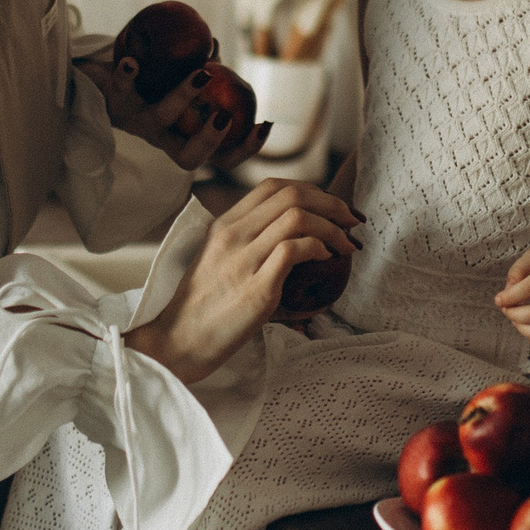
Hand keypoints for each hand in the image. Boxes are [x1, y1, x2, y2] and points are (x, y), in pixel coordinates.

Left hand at [75, 50, 270, 174]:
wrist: (89, 78)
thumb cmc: (142, 80)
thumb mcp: (173, 79)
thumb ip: (195, 68)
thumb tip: (212, 46)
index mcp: (181, 135)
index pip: (219, 157)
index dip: (245, 149)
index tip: (264, 124)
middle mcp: (158, 136)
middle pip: (188, 159)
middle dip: (210, 141)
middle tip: (225, 117)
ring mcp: (134, 121)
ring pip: (158, 122)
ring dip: (181, 98)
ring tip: (201, 73)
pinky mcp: (110, 101)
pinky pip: (118, 90)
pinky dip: (126, 76)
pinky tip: (132, 61)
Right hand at [126, 181, 361, 383]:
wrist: (177, 343)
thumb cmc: (203, 308)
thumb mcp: (219, 262)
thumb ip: (248, 243)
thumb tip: (294, 238)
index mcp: (224, 226)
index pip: (273, 186)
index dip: (311, 190)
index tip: (331, 207)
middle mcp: (232, 235)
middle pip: (292, 195)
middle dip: (332, 203)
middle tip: (352, 221)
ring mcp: (243, 260)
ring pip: (297, 216)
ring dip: (332, 227)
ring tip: (346, 244)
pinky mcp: (256, 288)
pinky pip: (294, 250)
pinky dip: (319, 248)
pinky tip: (327, 259)